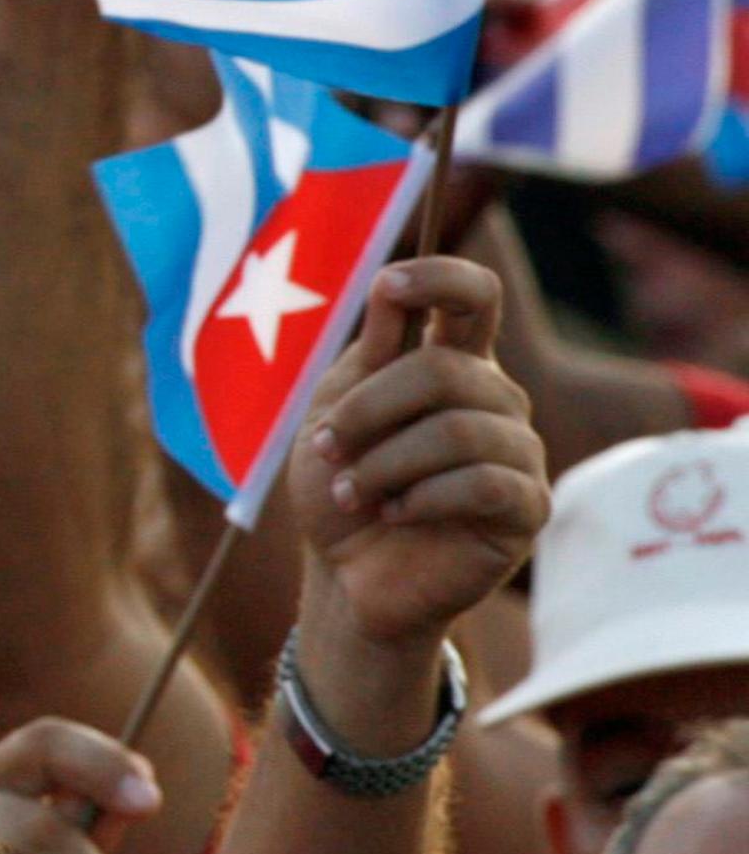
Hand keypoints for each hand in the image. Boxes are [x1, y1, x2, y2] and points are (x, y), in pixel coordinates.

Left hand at [295, 255, 547, 646]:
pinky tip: (394, 515)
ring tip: (353, 494)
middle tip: (326, 448)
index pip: (475, 298)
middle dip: (368, 410)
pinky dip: (420, 499)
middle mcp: (495, 399)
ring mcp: (519, 453)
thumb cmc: (342, 488)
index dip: (441, 279)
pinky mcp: (528, 509)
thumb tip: (389, 285)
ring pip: (459, 430)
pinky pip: (484, 485)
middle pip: (444, 369)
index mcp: (451, 364)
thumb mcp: (334, 413)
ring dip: (384, 464)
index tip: (387, 286)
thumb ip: (370, 356)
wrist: (345, 574)